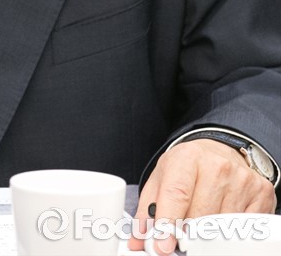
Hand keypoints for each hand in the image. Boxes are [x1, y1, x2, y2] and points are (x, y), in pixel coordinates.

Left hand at [129, 139, 276, 253]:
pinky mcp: (260, 193)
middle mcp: (216, 165)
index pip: (176, 194)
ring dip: (208, 233)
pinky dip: (229, 231)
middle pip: (199, 215)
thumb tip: (138, 240)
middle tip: (181, 238)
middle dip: (187, 233)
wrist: (220, 152)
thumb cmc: (188, 168)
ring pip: (221, 225)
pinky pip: (243, 227)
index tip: (162, 246)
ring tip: (199, 224)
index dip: (168, 224)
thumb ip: (147, 209)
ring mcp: (241, 179)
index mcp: (187, 157)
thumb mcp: (162, 177)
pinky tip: (221, 220)